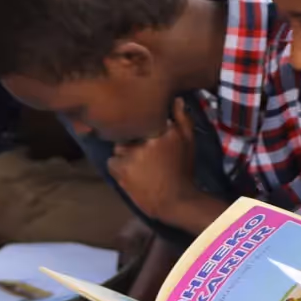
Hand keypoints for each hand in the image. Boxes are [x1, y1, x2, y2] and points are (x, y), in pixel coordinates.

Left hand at [108, 98, 201, 221]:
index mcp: (164, 129)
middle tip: (143, 154)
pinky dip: (118, 167)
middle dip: (133, 140)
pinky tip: (129, 174)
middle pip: (128, 131)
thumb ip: (183, 119)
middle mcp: (147, 138)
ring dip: (124, 154)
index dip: (142, 124)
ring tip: (137, 165)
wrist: (176, 201)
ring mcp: (132, 153)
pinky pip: (112, 162)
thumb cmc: (183, 170)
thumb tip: (176, 99)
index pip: (142, 116)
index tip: (146, 134)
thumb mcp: (188, 142)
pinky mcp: (122, 169)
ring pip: (119, 146)